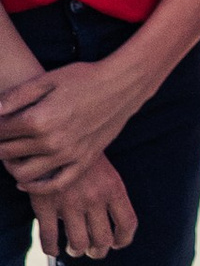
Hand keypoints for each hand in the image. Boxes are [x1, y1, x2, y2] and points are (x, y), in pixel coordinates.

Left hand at [0, 60, 144, 197]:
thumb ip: (16, 97)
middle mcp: (51, 142)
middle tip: (1, 137)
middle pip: (7, 153)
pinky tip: (23, 181)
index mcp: (38, 119)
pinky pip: (55, 185)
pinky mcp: (83, 162)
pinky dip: (36, 187)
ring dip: (10, 166)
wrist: (122, 86)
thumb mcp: (47, 80)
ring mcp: (68, 155)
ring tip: (9, 155)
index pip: (0, 131)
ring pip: (24, 174)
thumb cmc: (83, 78)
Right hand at [35, 161, 136, 261]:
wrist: (51, 135)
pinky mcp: (44, 205)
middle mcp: (93, 198)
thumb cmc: (81, 152)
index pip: (127, 224)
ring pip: (78, 244)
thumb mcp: (105, 168)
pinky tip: (53, 249)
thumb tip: (117, 224)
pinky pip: (49, 238)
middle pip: (102, 240)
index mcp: (113, 188)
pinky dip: (51, 249)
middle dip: (97, 250)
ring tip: (73, 249)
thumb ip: (111, 193)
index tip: (116, 244)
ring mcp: (68, 203)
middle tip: (92, 250)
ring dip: (76, 250)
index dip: (123, 240)